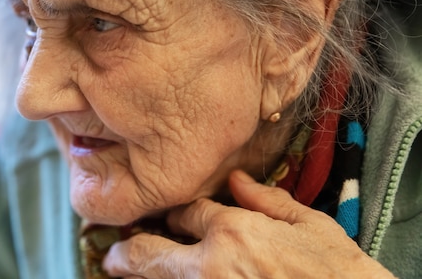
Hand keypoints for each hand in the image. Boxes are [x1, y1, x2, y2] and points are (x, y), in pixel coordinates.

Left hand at [103, 170, 394, 278]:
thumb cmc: (338, 272)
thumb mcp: (309, 225)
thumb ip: (266, 200)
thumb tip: (237, 181)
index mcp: (234, 231)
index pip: (186, 213)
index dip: (175, 214)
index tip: (171, 218)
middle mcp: (212, 263)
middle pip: (150, 253)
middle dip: (126, 252)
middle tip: (113, 255)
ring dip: (138, 273)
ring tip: (121, 269)